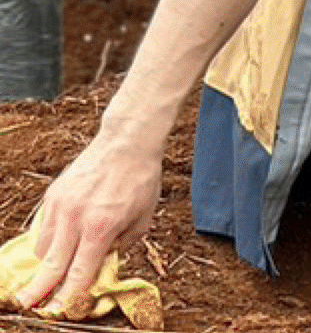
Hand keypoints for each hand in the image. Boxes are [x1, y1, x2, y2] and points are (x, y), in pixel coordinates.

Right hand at [10, 135, 163, 314]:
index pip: (80, 271)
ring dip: (47, 263)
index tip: (59, 309)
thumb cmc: (140, 181)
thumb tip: (101, 266)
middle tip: (27, 304)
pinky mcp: (52, 197)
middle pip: (51, 264)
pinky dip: (48, 241)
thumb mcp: (142, 219)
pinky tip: (58, 244)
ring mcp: (60, 206)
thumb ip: (120, 246)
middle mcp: (76, 218)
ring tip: (54, 269)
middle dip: (38, 288)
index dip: (68, 294)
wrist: (126, 143)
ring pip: (43, 247)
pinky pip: (43, 228)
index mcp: (101, 227)